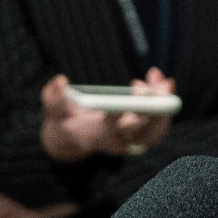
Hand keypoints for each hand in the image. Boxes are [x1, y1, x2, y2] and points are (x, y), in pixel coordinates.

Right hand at [37, 69, 176, 161]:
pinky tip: (155, 78)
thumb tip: (61, 81)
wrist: (73, 139)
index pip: (113, 129)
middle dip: (156, 110)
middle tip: (161, 87)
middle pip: (144, 133)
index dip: (123, 114)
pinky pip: (157, 121)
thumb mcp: (53, 114)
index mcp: (96, 136)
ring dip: (164, 105)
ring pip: (156, 129)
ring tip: (164, 80)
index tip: (129, 95)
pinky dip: (162, 100)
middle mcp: (118, 140)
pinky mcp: (140, 131)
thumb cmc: (63, 124)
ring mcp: (130, 137)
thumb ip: (54, 99)